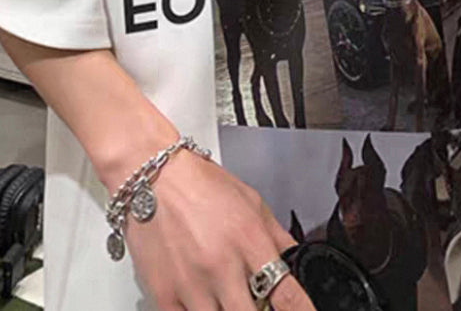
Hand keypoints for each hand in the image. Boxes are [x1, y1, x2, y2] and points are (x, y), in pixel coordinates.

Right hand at [123, 150, 316, 310]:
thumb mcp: (251, 202)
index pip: (286, 294)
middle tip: (255, 299)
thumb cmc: (200, 183)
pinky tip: (202, 299)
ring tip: (226, 293)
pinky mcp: (164, 295)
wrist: (153, 177)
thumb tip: (294, 260)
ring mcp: (192, 285)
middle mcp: (222, 266)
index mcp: (249, 240)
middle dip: (258, 310)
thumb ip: (276, 236)